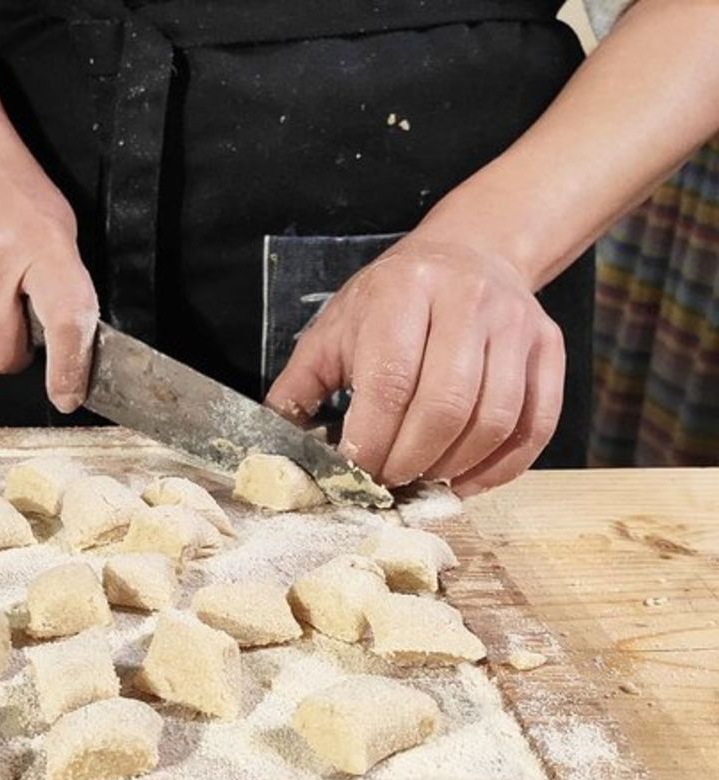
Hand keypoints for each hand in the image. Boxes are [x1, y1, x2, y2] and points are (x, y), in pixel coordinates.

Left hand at [265, 239, 564, 495]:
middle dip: (411, 461)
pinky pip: (534, 427)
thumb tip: (273, 451)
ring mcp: (516, 326)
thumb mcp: (333, 329)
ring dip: (454, 469)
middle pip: (446, 406)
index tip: (355, 474)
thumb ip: (299, 388)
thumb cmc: (389, 301)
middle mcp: (466, 302)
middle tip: (387, 484)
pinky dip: (500, 468)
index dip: (373, 441)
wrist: (469, 252)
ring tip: (422, 481)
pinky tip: (465, 480)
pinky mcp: (549, 349)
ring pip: (494, 421)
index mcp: (402, 293)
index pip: (391, 382)